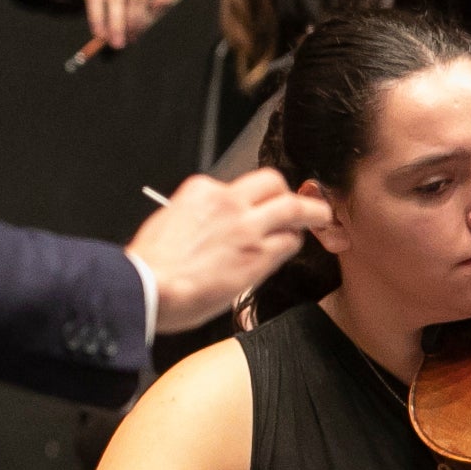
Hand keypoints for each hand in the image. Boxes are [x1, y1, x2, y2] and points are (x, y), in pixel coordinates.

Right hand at [126, 167, 327, 332]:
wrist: (148, 286)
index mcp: (200, 192)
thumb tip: (208, 230)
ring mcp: (247, 227)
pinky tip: (292, 248)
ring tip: (321, 217)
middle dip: (286, 193)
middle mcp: (227, 202)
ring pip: (294, 207)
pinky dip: (293, 244)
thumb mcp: (168, 224)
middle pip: (273, 183)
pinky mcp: (259, 254)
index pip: (237, 186)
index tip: (250, 209)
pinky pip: (290, 242)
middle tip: (296, 204)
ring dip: (312, 212)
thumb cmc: (150, 265)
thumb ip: (196, 219)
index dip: (247, 199)